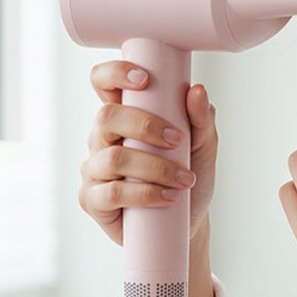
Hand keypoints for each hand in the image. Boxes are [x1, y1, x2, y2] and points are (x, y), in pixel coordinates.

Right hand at [78, 61, 218, 245]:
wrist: (186, 222)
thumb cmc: (189, 175)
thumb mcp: (203, 146)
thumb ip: (201, 120)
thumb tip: (197, 90)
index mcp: (124, 116)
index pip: (104, 83)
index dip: (115, 73)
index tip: (144, 79)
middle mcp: (103, 138)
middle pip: (107, 117)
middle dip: (145, 125)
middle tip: (178, 140)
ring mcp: (94, 169)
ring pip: (113, 158)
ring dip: (155, 167)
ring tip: (184, 179)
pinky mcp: (93, 200)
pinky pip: (112, 192)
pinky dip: (146, 193)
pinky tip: (168, 197)